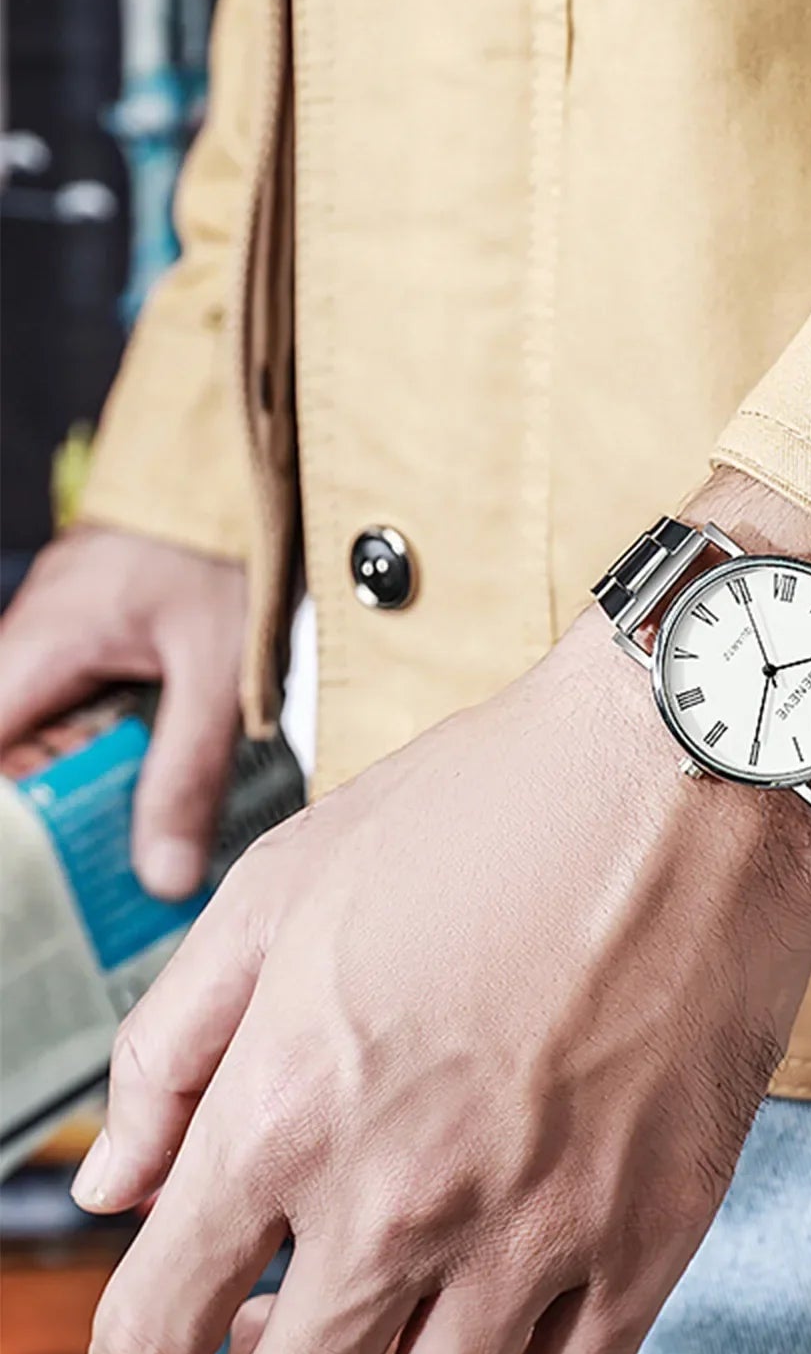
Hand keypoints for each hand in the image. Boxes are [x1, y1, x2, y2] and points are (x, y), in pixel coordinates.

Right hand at [0, 526, 246, 897]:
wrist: (244, 468)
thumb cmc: (223, 548)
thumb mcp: (218, 671)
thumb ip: (187, 772)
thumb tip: (160, 876)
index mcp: (33, 651)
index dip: (11, 829)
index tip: (43, 884)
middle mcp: (22, 647)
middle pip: (7, 765)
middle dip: (52, 823)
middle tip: (110, 874)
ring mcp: (48, 644)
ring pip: (37, 746)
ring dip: (81, 793)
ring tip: (135, 838)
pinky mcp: (82, 644)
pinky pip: (68, 718)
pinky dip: (102, 757)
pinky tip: (146, 784)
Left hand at [77, 471, 810, 1353]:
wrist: (693, 773)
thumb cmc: (497, 804)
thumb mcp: (290, 882)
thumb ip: (174, 1047)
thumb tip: (115, 1184)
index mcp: (286, 1106)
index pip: (151, 1338)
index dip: (153, 1339)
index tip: (194, 1305)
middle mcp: (402, 1195)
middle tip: (304, 1301)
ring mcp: (539, 1226)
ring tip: (419, 1295)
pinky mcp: (656, 1229)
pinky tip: (521, 1294)